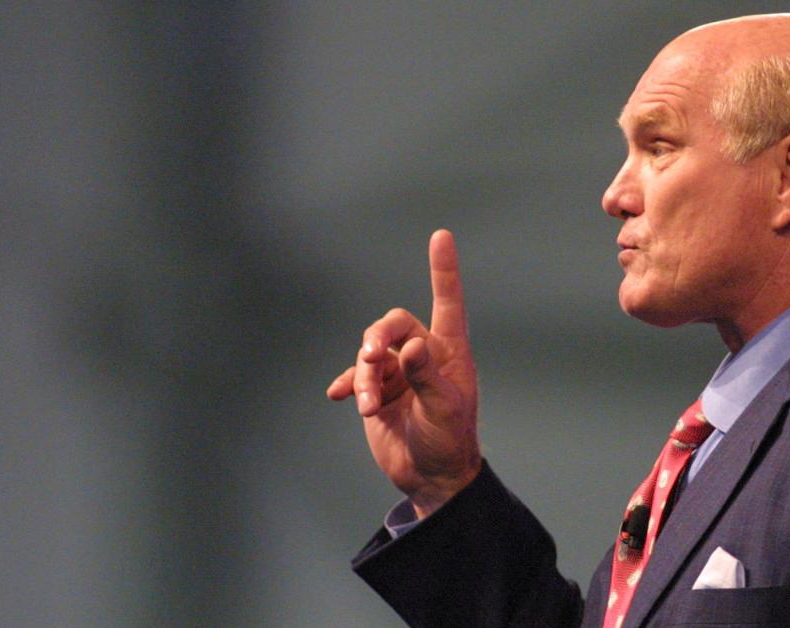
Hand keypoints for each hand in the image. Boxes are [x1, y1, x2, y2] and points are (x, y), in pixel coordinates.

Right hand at [326, 229, 479, 517]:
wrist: (431, 476)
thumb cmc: (450, 440)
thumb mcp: (444, 409)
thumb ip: (427, 376)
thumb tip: (411, 346)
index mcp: (449, 352)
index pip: (447, 303)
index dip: (443, 270)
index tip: (441, 236)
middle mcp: (423, 354)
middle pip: (394, 324)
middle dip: (378, 338)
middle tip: (370, 357)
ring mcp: (398, 372)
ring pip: (371, 352)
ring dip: (364, 374)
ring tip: (367, 405)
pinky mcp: (378, 391)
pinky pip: (356, 375)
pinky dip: (348, 383)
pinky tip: (340, 395)